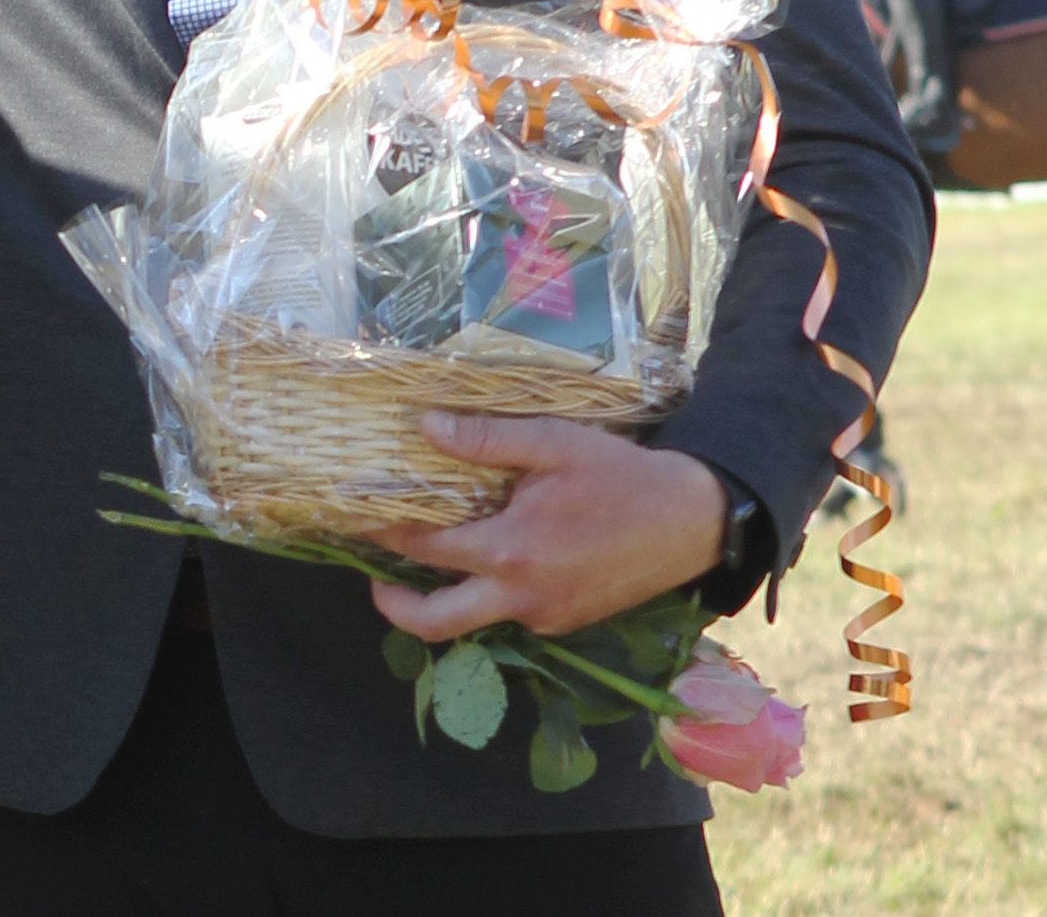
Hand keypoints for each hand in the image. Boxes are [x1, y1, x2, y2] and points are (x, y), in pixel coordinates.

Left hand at [365, 415, 724, 640]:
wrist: (691, 523)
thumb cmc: (620, 477)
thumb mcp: (552, 444)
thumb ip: (485, 440)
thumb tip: (424, 426)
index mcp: (510, 552)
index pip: (424, 547)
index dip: (383, 529)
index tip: (355, 513)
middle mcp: (521, 597)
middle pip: (435, 621)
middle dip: (394, 604)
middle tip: (372, 574)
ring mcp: (544, 617)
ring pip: (473, 619)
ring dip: (442, 595)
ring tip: (424, 559)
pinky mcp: (565, 621)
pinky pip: (508, 613)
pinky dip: (484, 591)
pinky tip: (484, 556)